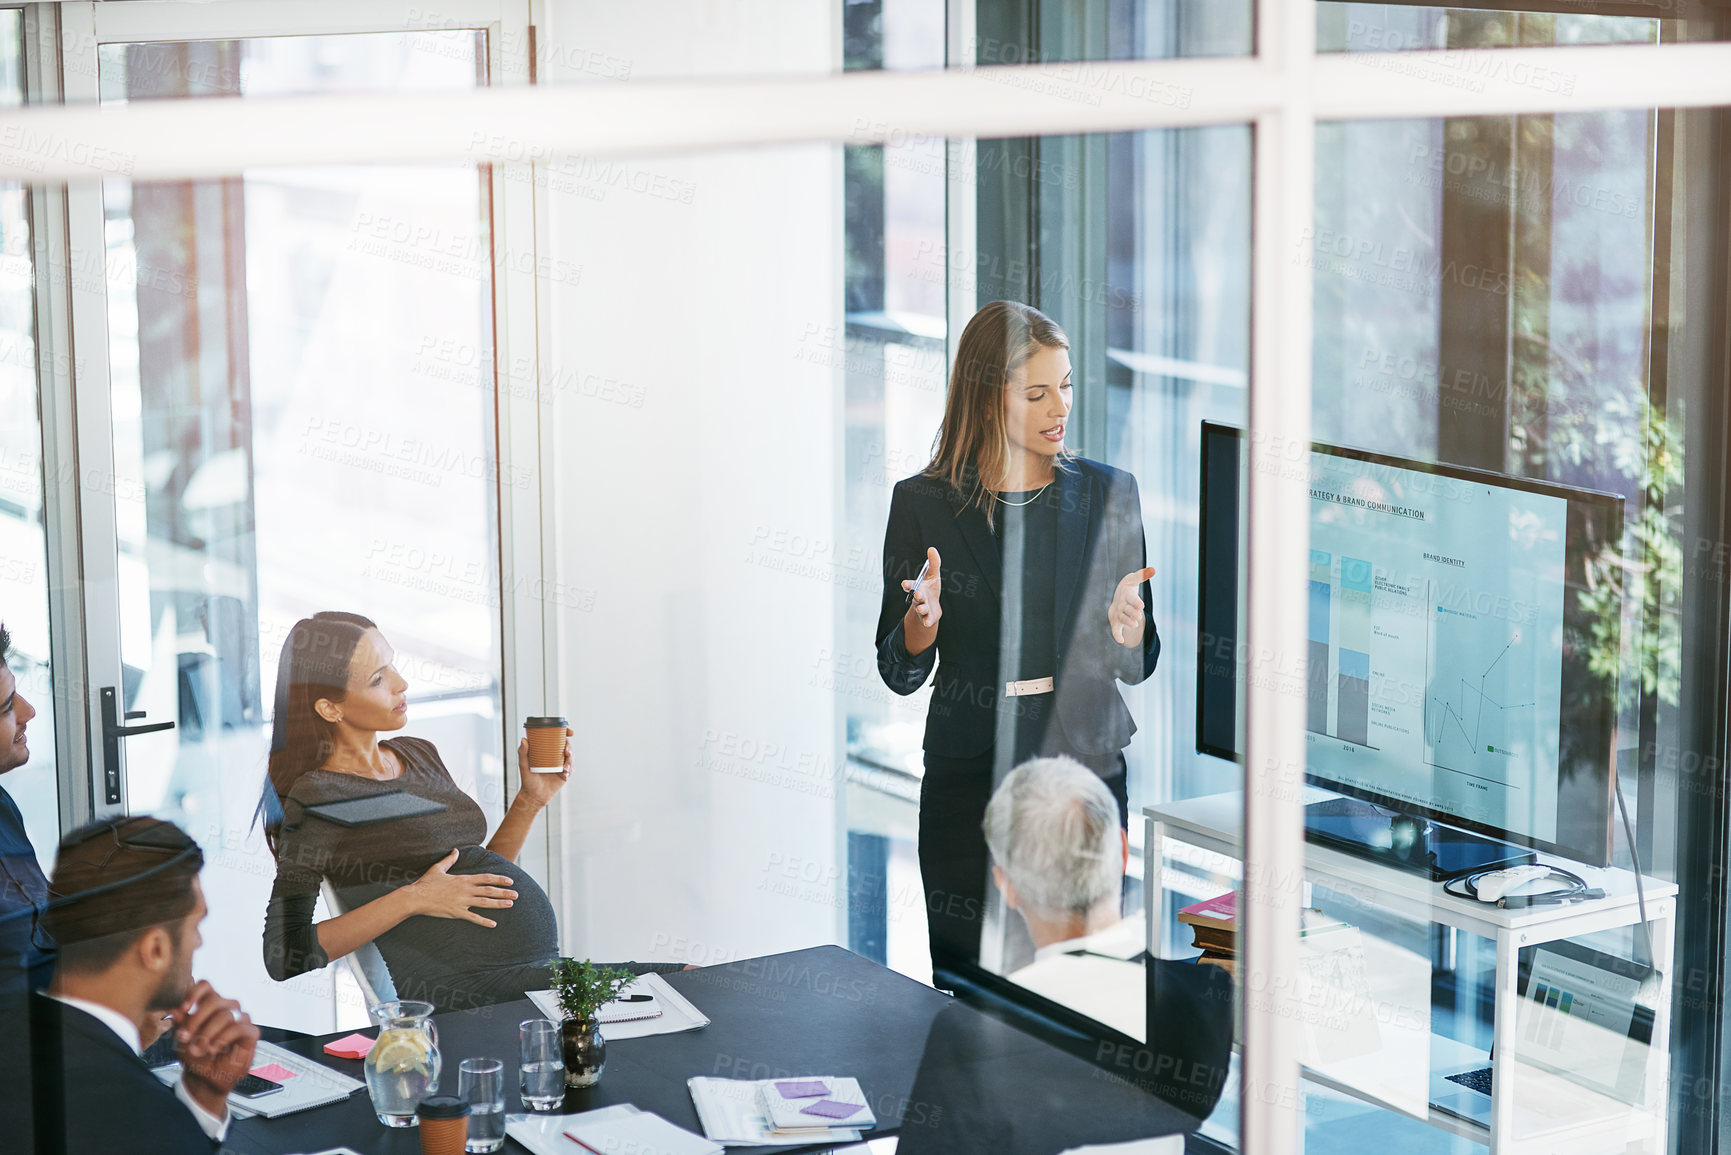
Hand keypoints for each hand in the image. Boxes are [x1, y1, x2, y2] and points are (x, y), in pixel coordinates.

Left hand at [171, 980, 258, 1114]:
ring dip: (207, 1033)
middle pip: (214, 1000)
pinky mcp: (251, 1032)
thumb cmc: (196, 1057)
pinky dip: (222, 1039)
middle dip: (196, 1020)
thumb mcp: (182, 1040)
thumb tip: (174, 1009)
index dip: (194, 993)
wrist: (207, 1079)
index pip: (206, 986)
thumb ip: (180, 1023)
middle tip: (185, 1038)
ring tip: (199, 1049)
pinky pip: (238, 1028)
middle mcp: (227, 1008)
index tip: (183, 1009)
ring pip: (225, 1015)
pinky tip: (214, 1049)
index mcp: (210, 1005)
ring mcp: (241, 1019)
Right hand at [406, 849, 517, 926]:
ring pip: (485, 903)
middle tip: (516, 895)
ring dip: (499, 904)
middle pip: (489, 890)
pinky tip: (493, 924)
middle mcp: (465, 890)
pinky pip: (473, 918)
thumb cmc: (426, 884)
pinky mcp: (456, 913)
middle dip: (504, 892)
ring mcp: (462, 902)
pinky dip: (484, 921)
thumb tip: (455, 850)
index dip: (499, 879)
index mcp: (463, 879)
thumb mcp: (438, 868)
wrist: (416, 897)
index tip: (510, 881)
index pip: (486, 878)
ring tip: (510, 904)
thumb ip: (449, 860)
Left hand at [515, 728, 572, 806]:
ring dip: (571, 760)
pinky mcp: (565, 774)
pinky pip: (571, 769)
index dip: (565, 733)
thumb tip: (524, 739)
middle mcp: (555, 756)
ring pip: (571, 758)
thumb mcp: (523, 765)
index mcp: (547, 751)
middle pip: (567, 747)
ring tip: (565, 767)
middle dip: (570, 747)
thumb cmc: (527, 780)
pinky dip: (570, 769)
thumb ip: (523, 753)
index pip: (558, 738)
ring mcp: (561, 765)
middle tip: (567, 752)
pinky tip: (565, 772)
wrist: (534, 796)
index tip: (569, 732)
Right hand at [901, 546, 942, 630]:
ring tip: (921, 608)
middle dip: (916, 595)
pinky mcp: (927, 617)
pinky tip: (928, 623)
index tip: (905, 583)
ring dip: (921, 608)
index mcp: (917, 588)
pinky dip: (926, 622)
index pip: (910, 586)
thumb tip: (931, 548)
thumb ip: (933, 563)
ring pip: (920, 608)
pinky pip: (926, 620)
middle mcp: (918, 598)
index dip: (908, 585)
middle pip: (916, 597)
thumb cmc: (931, 589)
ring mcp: (922, 608)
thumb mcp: (933, 575)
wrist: (932, 607)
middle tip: (917, 593)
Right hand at [1109, 567, 1155, 647]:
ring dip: (1127, 622)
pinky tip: (1121, 641)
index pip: (1131, 598)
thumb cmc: (1128, 588)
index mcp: (1126, 595)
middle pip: (1126, 609)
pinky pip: (1115, 629)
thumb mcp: (1133, 580)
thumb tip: (1152, 569)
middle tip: (1139, 616)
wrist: (1117, 599)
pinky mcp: (1116, 622)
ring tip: (1135, 624)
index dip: (1136, 602)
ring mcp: (1118, 614)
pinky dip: (1117, 635)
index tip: (1142, 605)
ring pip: (1122, 619)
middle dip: (1132, 613)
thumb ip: (1141, 575)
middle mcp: (1121, 605)